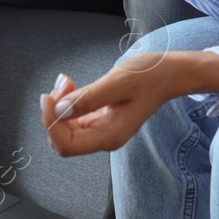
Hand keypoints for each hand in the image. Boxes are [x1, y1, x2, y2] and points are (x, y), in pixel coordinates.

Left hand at [40, 50, 218, 155]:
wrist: (169, 73)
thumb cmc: (150, 76)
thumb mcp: (119, 82)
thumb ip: (88, 98)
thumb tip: (58, 110)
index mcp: (110, 135)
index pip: (66, 145)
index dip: (51, 123)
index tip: (48, 97)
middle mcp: (105, 137)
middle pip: (63, 138)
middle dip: (54, 112)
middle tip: (64, 84)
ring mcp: (102, 129)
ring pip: (66, 127)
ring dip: (59, 104)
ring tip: (67, 81)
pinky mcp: (100, 118)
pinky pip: (74, 117)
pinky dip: (67, 102)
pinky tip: (71, 85)